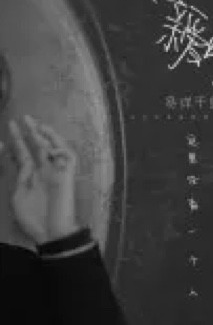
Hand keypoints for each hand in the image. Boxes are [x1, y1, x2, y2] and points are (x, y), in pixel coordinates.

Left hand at [9, 115, 79, 244]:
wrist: (51, 232)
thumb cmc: (33, 218)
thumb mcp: (17, 197)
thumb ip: (18, 178)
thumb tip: (19, 160)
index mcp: (30, 177)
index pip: (22, 155)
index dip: (15, 143)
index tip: (7, 132)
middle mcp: (44, 170)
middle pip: (38, 147)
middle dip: (30, 133)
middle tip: (23, 118)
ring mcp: (56, 172)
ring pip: (54, 148)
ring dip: (48, 137)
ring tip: (39, 125)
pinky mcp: (67, 175)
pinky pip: (68, 158)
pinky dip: (62, 151)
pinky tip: (51, 148)